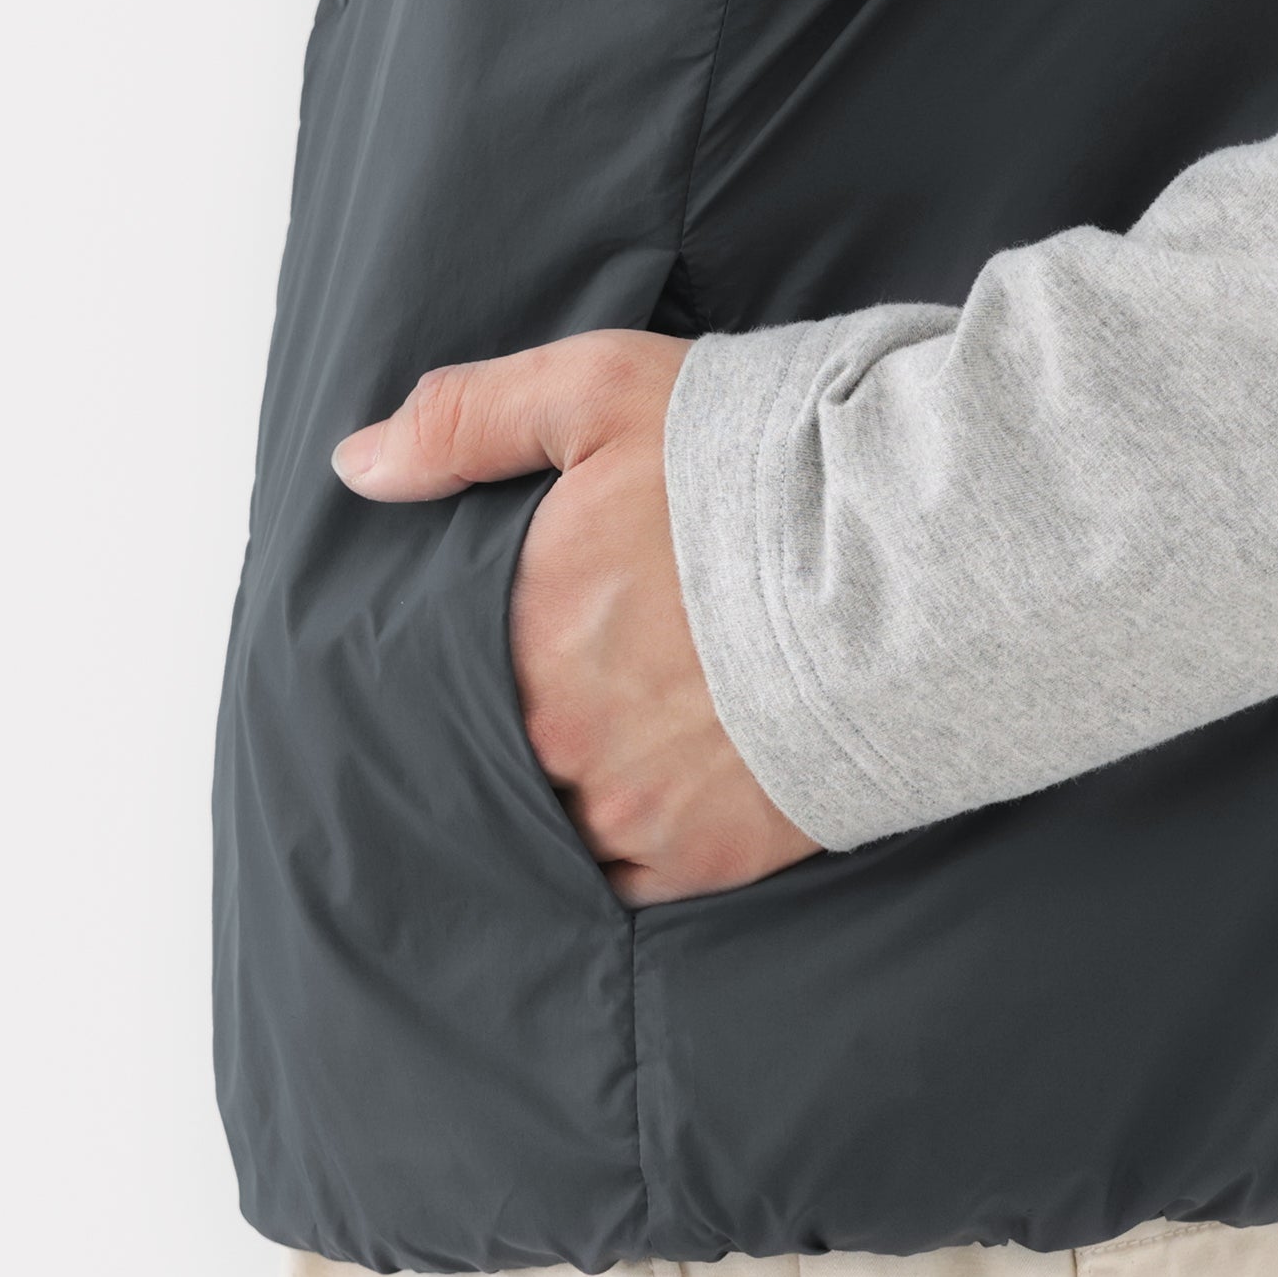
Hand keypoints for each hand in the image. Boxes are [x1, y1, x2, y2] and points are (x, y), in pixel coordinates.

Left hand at [332, 329, 821, 905]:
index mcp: (524, 635)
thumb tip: (356, 467)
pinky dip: (639, 850)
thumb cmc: (766, 470)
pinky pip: (636, 882)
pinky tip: (665, 803)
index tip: (521, 645)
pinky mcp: (711, 859)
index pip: (447, 677)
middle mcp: (562, 741)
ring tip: (623, 753)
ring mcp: (635, 813)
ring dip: (581, 796)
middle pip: (508, 756)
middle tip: (583, 695)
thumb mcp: (605, 395)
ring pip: (563, 826)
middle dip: (533, 730)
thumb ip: (469, 422)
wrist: (921, 565)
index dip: (481, 662)